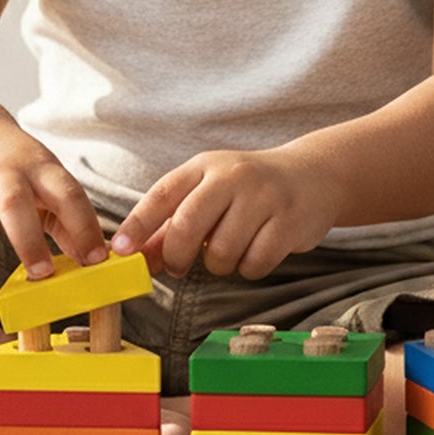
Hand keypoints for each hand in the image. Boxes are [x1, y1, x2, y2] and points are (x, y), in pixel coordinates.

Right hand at [0, 121, 107, 281]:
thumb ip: (71, 221)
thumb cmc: (20, 168)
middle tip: (41, 274)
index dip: (84, 226)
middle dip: (26, 237)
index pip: (66, 192)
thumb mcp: (50, 182)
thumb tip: (98, 263)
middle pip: (11, 198)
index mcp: (38, 168)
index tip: (96, 261)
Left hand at [109, 146, 338, 280]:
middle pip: (187, 225)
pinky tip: (256, 250)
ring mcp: (263, 197)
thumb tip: (136, 259)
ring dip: (219, 264)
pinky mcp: (289, 221)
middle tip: (179, 266)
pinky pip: (254, 264)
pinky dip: (250, 268)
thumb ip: (170, 226)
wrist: (313, 176)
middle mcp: (232, 176)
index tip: (120, 252)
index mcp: (204, 166)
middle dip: (177, 256)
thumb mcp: (207, 195)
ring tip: (231, 248)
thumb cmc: (248, 191)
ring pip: (221, 252)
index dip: (137, 225)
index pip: (162, 194)